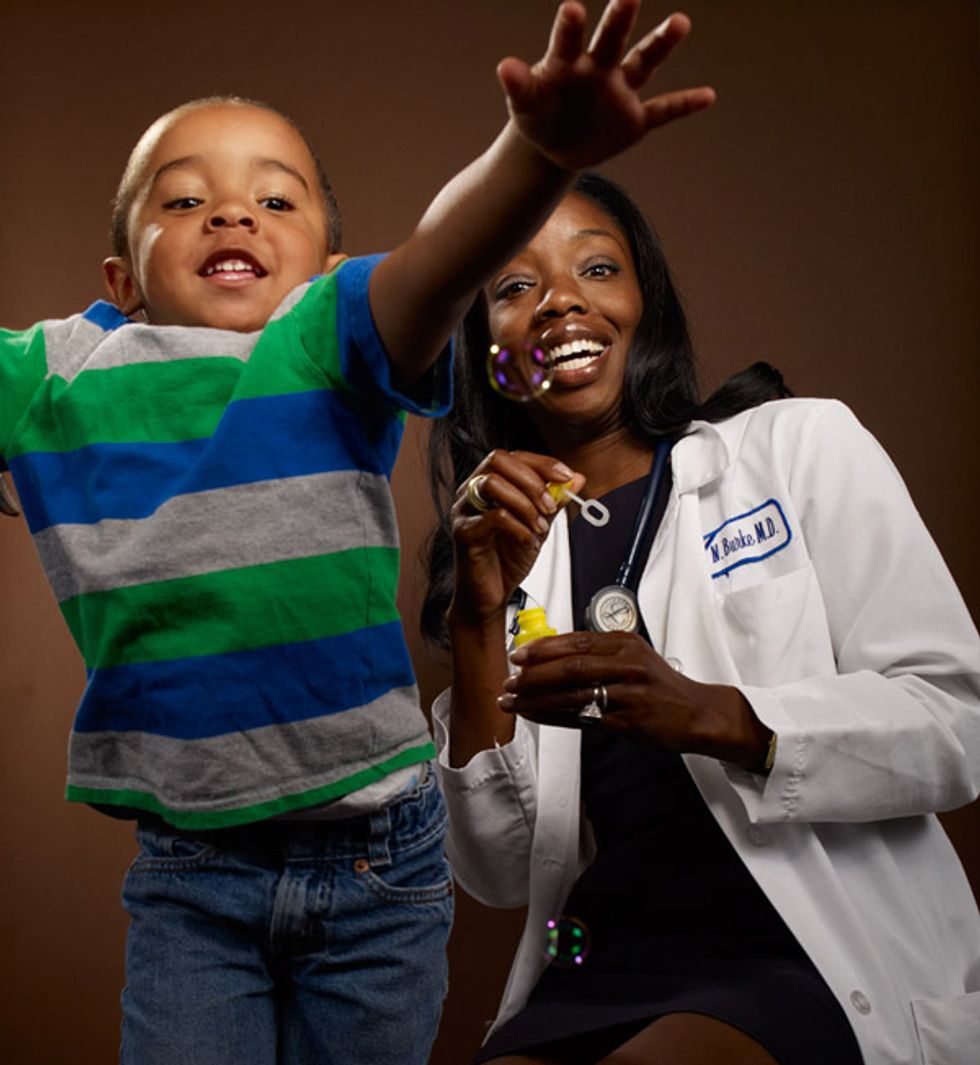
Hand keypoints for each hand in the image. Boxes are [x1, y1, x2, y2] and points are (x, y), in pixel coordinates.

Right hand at [449, 450, 584, 627]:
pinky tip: (527, 539)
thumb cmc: (506, 560)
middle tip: (550, 506)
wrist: (491, 595)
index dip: (543, 463)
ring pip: (491, 484)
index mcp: (489, 484)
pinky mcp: (464, 533)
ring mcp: (464, 510)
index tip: (566, 477)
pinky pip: (492, 517)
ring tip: (539, 526)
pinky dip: (517, 526)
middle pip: (498, 461)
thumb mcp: (538, 525)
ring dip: (525, 503)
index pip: (514, 457)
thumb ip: (554, 501)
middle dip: (532, 481)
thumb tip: (576, 478)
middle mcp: (472, 492)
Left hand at [498, 1, 714, 169]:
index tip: (573, 9)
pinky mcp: (634, 120)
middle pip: (611, 40)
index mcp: (567, 62)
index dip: (570, 27)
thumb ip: (519, 87)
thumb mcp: (525, 106)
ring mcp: (620, 92)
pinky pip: (662, 111)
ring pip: (643, 62)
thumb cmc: (538, 114)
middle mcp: (599, 68)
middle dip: (620, 19)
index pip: (568, 40)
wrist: (555, 144)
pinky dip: (684, 105)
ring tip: (680, 22)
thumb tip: (504, 65)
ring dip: (661, 44)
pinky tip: (708, 96)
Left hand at [500, 629, 770, 767]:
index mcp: (623, 642)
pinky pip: (582, 718)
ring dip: (536, 698)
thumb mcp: (632, 656)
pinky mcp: (628, 720)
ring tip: (511, 701)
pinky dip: (553, 716)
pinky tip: (535, 715)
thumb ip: (598, 653)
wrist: (696, 712)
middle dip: (533, 674)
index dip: (542, 649)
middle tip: (509, 681)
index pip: (574, 642)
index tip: (517, 656)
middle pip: (569, 666)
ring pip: (571, 693)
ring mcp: (627, 692)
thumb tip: (552, 655)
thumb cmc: (658, 685)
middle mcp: (625, 663)